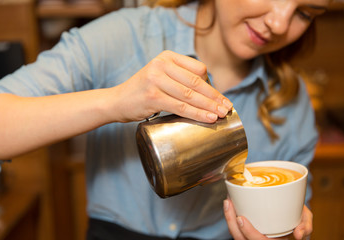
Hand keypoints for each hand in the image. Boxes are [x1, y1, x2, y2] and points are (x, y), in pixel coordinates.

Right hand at [113, 50, 231, 122]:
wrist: (116, 101)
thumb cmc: (142, 92)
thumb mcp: (160, 76)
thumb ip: (180, 79)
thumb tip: (209, 95)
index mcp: (167, 57)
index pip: (198, 69)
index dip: (212, 85)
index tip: (220, 98)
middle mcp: (161, 64)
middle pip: (196, 82)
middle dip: (214, 97)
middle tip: (227, 108)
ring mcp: (156, 79)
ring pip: (190, 95)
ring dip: (209, 106)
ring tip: (221, 114)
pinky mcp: (153, 96)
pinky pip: (180, 106)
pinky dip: (196, 113)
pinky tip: (208, 118)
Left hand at [223, 199, 312, 239]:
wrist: (293, 224)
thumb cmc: (297, 221)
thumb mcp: (305, 221)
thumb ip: (305, 225)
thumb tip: (299, 234)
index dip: (248, 233)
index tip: (240, 218)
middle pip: (240, 238)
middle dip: (231, 221)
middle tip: (228, 202)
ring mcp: (253, 237)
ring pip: (236, 234)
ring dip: (229, 217)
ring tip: (227, 201)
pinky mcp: (247, 231)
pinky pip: (236, 228)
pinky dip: (231, 217)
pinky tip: (230, 204)